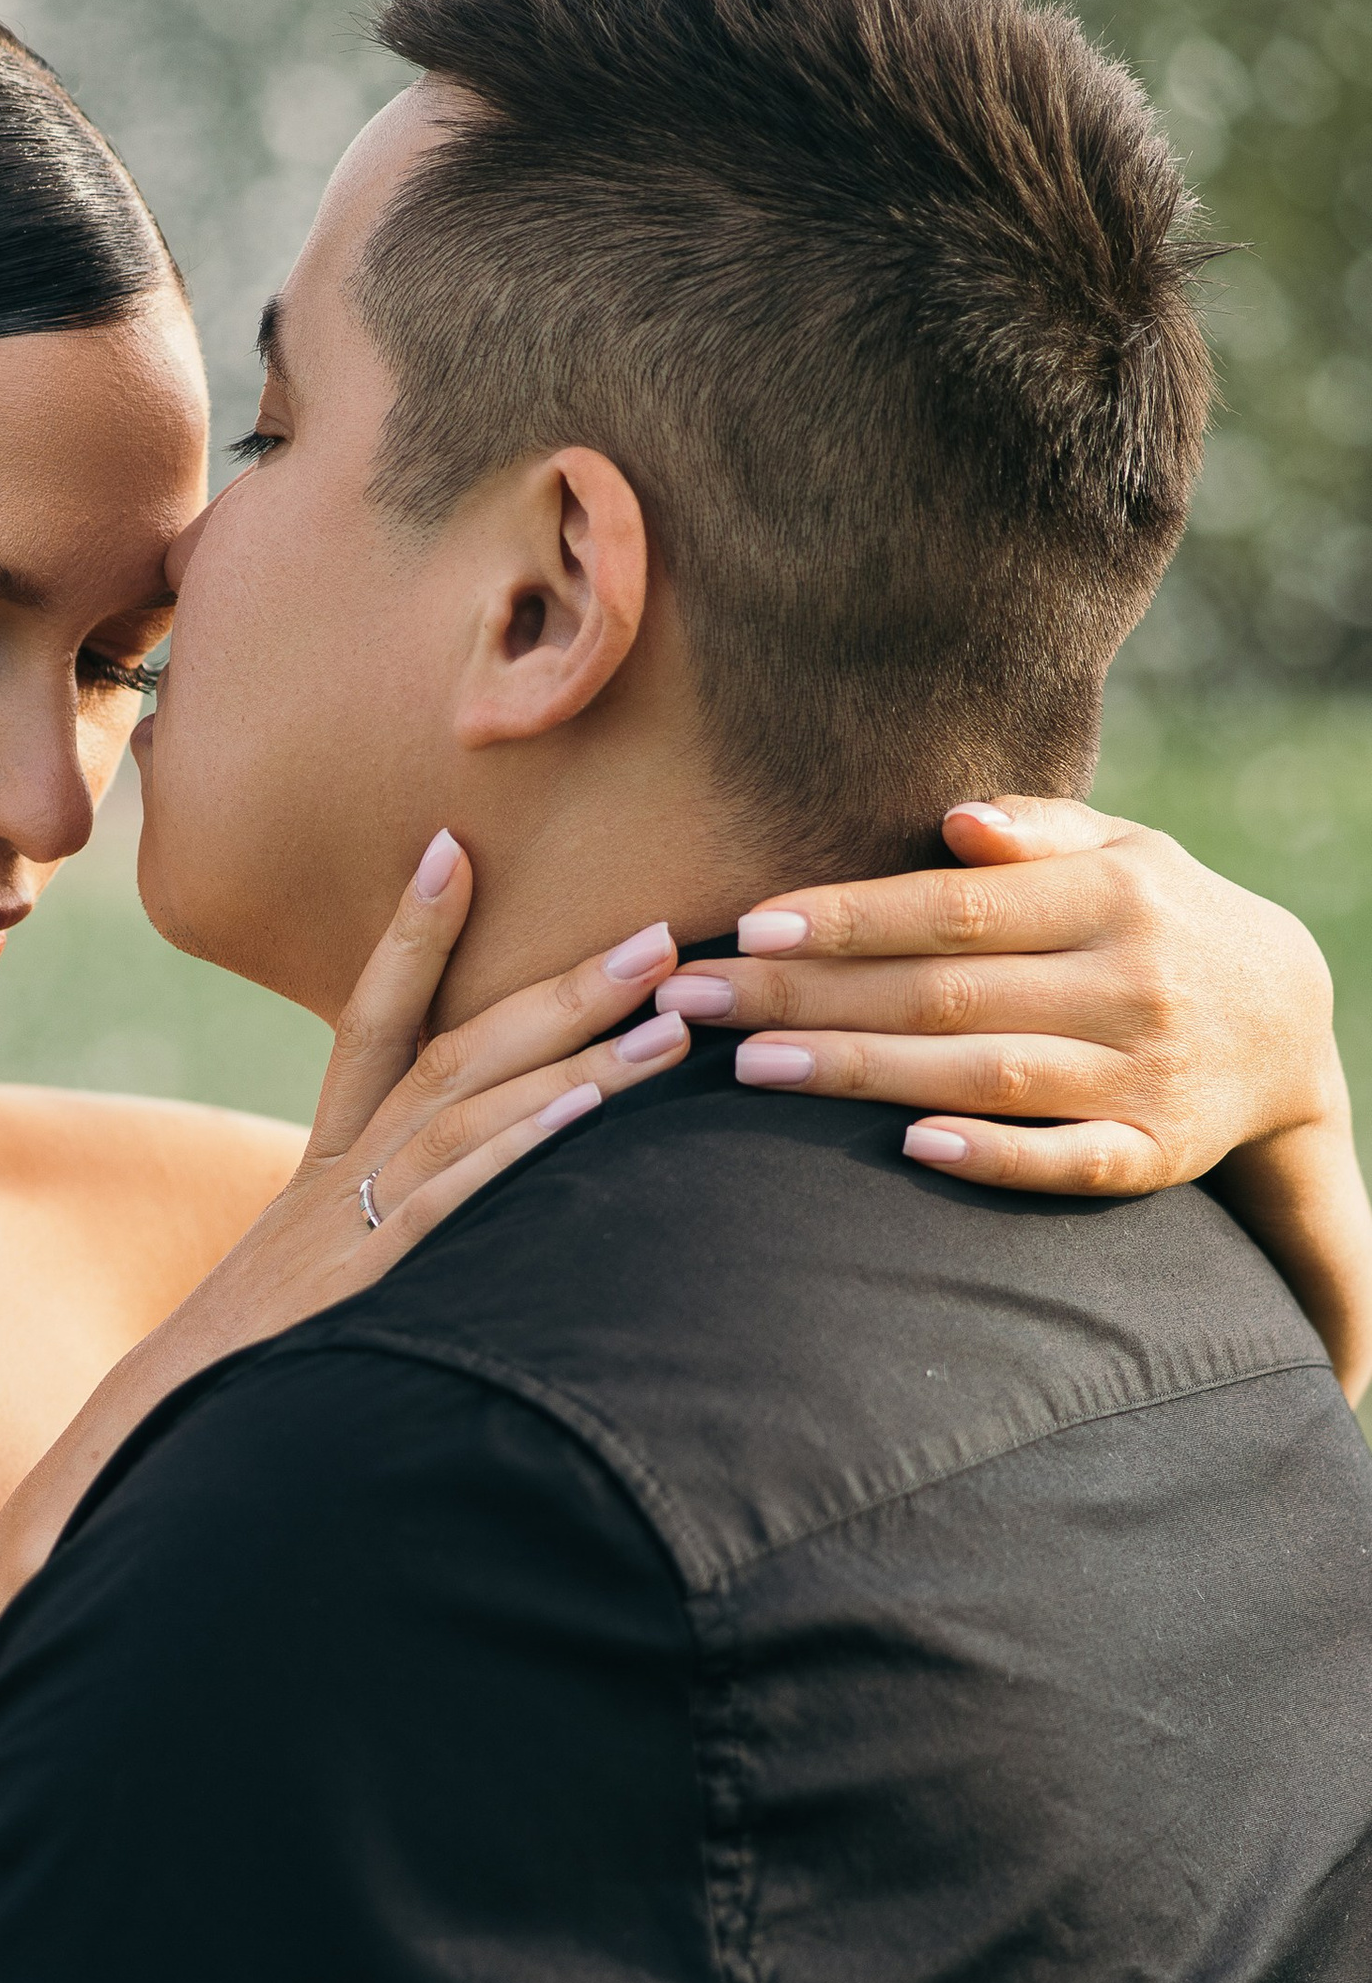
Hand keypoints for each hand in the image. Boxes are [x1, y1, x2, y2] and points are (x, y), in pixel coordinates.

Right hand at [147, 830, 690, 1383]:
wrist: (166, 1438)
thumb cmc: (259, 1367)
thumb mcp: (318, 1282)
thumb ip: (388, 1231)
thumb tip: (466, 1201)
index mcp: (326, 1167)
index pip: (370, 1026)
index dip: (409, 937)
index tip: (453, 847)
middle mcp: (336, 1178)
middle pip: (449, 1050)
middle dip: (556, 988)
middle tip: (659, 934)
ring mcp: (348, 1227)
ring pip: (464, 1113)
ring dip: (571, 1059)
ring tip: (667, 1022)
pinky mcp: (364, 1285)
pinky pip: (448, 1199)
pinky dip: (514, 1148)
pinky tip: (583, 1113)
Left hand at [654, 795, 1371, 1392]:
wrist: (1290, 1025)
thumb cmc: (1160, 920)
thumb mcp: (1126, 852)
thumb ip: (1038, 831)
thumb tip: (955, 821)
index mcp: (1112, 897)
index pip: (955, 909)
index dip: (849, 918)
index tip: (749, 927)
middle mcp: (1130, 983)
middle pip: (946, 993)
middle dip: (810, 997)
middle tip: (693, 1003)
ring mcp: (1144, 1074)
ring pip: (986, 1075)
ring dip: (863, 1072)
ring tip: (748, 1068)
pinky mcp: (1156, 1152)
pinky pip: (1069, 1161)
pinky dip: (993, 1156)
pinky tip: (909, 1148)